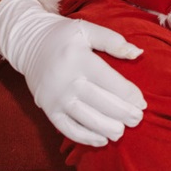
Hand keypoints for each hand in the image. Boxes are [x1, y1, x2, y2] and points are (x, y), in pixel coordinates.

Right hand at [0, 0, 146, 146]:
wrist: (29, 44)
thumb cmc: (64, 36)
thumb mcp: (87, 30)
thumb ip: (113, 41)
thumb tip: (138, 53)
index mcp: (79, 59)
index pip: (110, 81)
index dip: (128, 94)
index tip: (142, 103)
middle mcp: (67, 80)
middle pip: (100, 102)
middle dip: (122, 113)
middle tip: (138, 119)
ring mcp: (56, 97)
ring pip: (85, 118)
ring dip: (106, 128)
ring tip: (122, 132)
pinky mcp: (48, 109)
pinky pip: (67, 128)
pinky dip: (85, 137)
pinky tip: (101, 140)